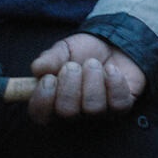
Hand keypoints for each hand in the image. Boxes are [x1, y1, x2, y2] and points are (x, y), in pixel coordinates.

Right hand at [28, 33, 146, 122]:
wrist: (113, 43)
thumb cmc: (84, 51)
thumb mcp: (63, 50)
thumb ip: (50, 58)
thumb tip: (37, 68)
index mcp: (54, 100)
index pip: (40, 115)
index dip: (42, 100)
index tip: (49, 79)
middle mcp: (75, 112)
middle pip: (67, 112)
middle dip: (70, 84)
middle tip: (73, 66)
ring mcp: (99, 112)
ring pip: (93, 108)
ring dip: (93, 79)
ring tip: (93, 64)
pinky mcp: (121, 107)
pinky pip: (118, 104)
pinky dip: (115, 82)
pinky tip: (111, 70)